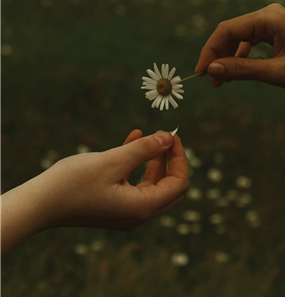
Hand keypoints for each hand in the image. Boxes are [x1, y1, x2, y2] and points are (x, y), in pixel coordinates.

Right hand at [1, 130, 188, 257]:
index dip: (180, 157)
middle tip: (166, 137)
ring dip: (155, 160)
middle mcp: (138, 214)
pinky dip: (137, 164)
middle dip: (171, 160)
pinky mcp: (114, 205)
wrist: (39, 204)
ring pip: (153, 184)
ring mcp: (126, 211)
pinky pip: (134, 183)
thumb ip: (145, 149)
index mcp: (143, 207)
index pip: (179, 183)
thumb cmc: (74, 183)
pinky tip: (133, 139)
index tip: (173, 135)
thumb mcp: (113, 161)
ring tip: (152, 136)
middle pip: (170, 186)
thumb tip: (169, 139)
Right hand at [195, 3, 284, 96]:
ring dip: (227, 59)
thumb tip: (211, 70)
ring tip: (221, 81)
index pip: (227, 30)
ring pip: (238, 40)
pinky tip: (235, 72)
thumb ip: (241, 69)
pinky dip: (239, 58)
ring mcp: (271, 24)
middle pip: (230, 33)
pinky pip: (248, 44)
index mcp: (269, 17)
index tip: (201, 72)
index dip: (210, 51)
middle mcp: (268, 16)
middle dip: (218, 57)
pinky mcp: (274, 34)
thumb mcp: (274, 72)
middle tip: (211, 81)